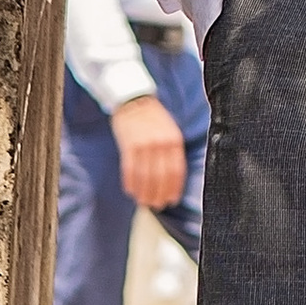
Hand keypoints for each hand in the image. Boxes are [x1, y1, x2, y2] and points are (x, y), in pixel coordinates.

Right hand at [110, 93, 187, 208]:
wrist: (134, 99)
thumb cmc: (153, 118)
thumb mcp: (170, 131)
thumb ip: (172, 152)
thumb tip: (171, 179)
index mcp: (175, 140)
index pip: (177, 171)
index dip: (173, 189)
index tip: (171, 200)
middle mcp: (161, 144)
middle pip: (161, 177)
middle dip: (158, 194)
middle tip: (156, 205)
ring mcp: (144, 145)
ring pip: (145, 177)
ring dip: (144, 193)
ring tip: (143, 201)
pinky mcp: (128, 145)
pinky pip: (129, 170)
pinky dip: (130, 183)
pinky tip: (130, 191)